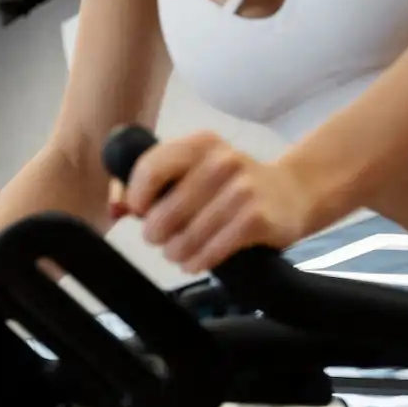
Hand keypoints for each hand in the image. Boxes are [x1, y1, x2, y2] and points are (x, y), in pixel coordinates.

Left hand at [110, 131, 316, 275]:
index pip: (150, 170)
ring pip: (183, 239)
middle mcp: (222, 161)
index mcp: (199, 144)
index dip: (136, 198)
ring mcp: (243, 189)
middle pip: (162, 215)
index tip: (141, 211)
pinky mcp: (256, 218)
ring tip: (181, 251)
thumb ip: (149, 184)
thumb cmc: (228, 187)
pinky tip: (197, 259)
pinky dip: (197, 261)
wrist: (291, 193)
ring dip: (176, 253)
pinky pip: (209, 252)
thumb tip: (116, 207)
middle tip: (164, 237)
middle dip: (156, 235)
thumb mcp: (192, 171)